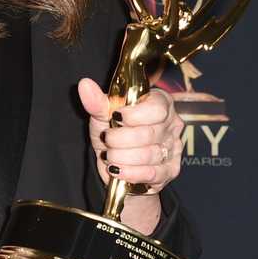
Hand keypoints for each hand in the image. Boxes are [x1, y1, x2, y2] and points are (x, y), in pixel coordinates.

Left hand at [77, 78, 183, 193]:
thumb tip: (84, 85)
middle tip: (107, 139)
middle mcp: (172, 124)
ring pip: (149, 155)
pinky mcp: (170, 170)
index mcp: (161, 102)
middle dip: (120, 140)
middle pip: (149, 134)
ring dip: (121, 157)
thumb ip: (97, 102)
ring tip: (109, 156)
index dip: (133, 116)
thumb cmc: (113, 130)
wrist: (114, 160)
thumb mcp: (103, 115)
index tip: (115, 118)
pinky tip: (117, 169)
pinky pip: (152, 173)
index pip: (156, 109)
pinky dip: (130, 172)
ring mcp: (173, 148)